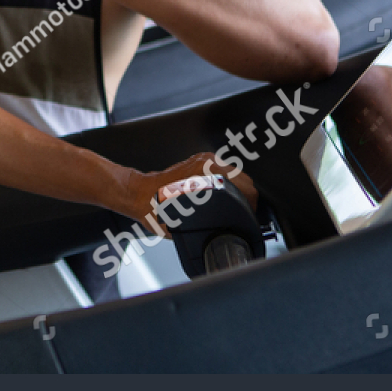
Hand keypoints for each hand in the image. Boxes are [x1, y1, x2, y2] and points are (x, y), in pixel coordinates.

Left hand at [120, 151, 258, 231]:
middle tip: (246, 213)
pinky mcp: (197, 160)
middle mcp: (208, 163)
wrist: (139, 195)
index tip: (252, 216)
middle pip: (243, 178)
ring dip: (238, 188)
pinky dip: (227, 181)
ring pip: (235, 173)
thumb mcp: (190, 223)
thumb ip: (213, 225)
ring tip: (236, 205)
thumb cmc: (158, 209)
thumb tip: (231, 231)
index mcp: (209, 176)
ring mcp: (203, 159)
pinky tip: (224, 195)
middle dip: (247, 196)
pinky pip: (222, 169)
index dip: (252, 205)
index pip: (246, 186)